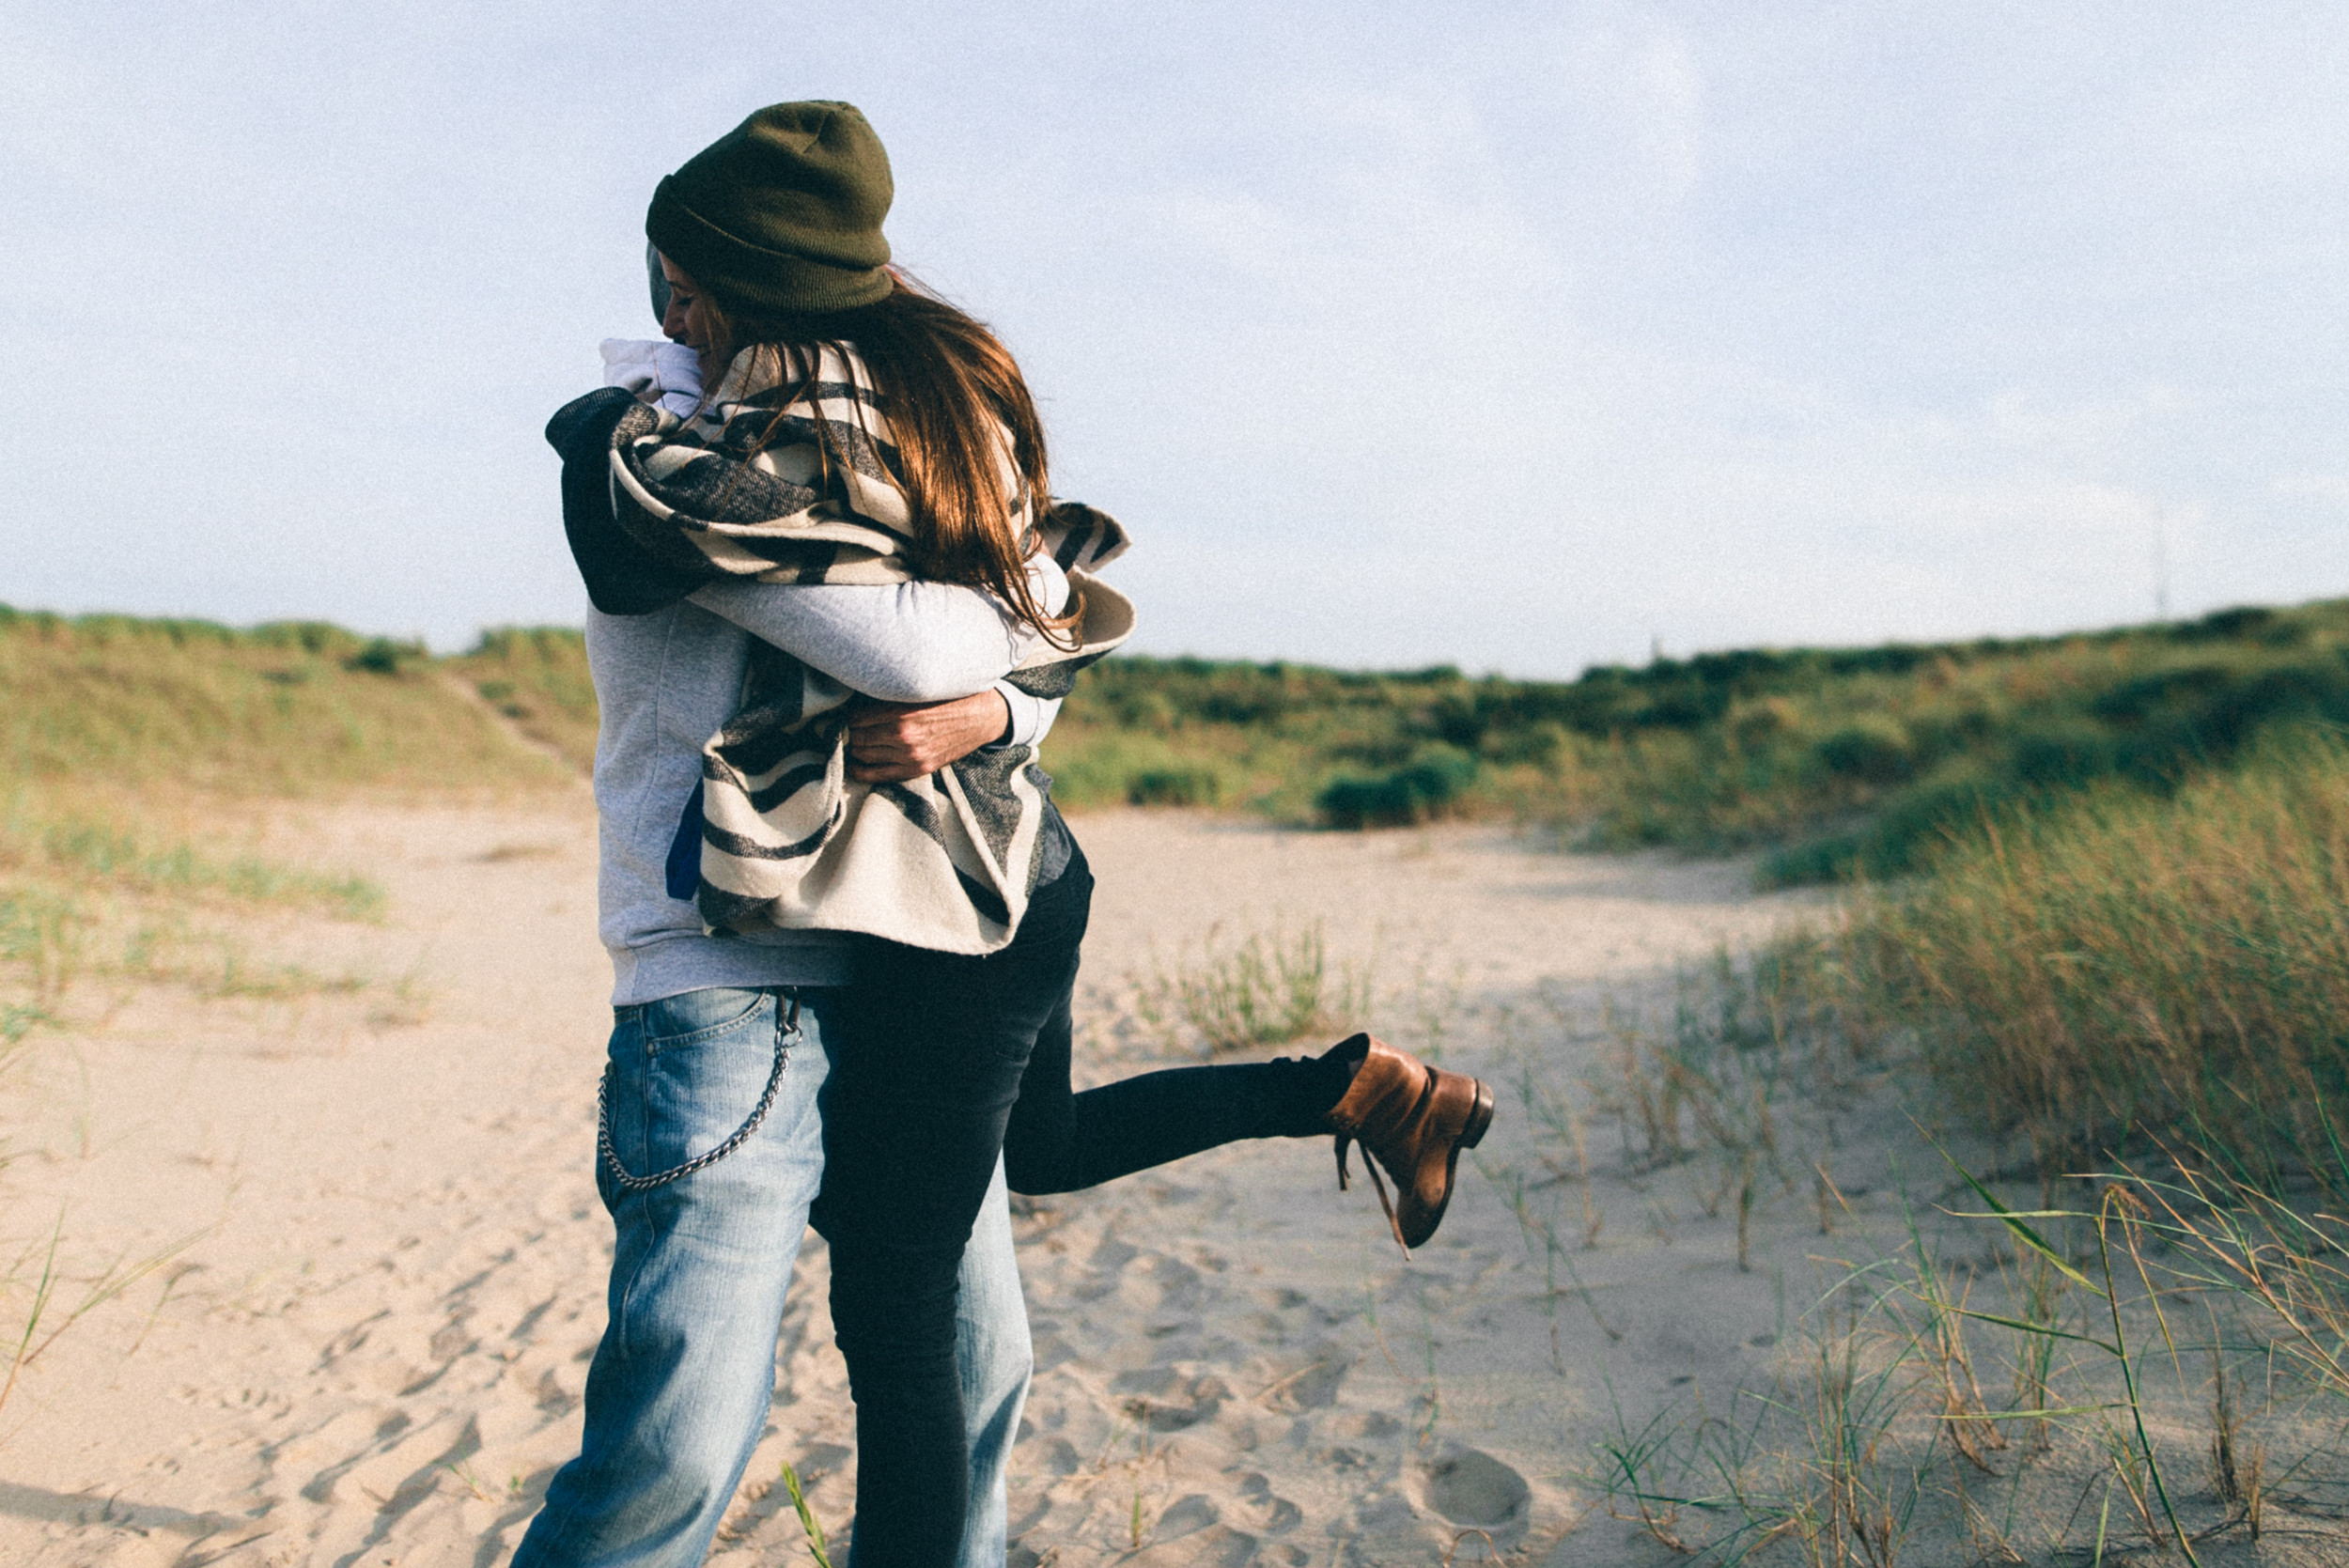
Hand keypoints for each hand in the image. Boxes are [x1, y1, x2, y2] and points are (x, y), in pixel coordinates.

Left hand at [845, 691, 1012, 782]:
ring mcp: (911, 756)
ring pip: (863, 755)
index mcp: (902, 713)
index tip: (856, 712)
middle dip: (854, 731)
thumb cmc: (950, 697)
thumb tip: (861, 693)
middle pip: (858, 737)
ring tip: (860, 740)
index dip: (853, 714)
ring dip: (858, 747)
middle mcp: (904, 737)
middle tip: (857, 726)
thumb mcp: (920, 689)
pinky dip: (861, 771)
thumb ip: (892, 694)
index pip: (857, 718)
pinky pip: (878, 775)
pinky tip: (856, 765)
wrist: (982, 717)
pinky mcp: (919, 768)